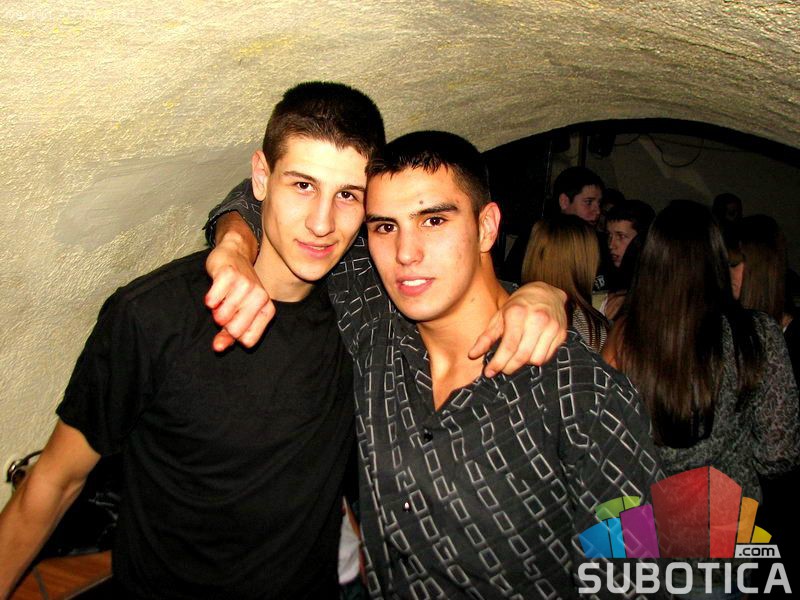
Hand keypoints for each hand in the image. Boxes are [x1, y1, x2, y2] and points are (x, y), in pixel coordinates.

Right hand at [205, 229, 272, 350]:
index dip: (235, 335)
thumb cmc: (237, 288)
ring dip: (215, 310)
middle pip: (234, 331)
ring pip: (222, 317)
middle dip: (224, 324)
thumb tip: (217, 348)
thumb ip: (228, 334)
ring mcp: (246, 285)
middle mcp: (260, 297)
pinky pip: (212, 300)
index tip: (234, 321)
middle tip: (226, 308)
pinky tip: (216, 290)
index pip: (248, 340)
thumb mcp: (237, 313)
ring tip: (222, 298)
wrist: (235, 253)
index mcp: (267, 309)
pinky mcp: (229, 275)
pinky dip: (209, 299)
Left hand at [469, 282, 567, 375]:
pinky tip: (529, 352)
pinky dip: (536, 359)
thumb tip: (472, 355)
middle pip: (522, 356)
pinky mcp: (561, 333)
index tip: (489, 372)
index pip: (509, 346)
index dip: (498, 362)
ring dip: (524, 363)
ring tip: (517, 356)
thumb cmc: (519, 305)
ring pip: (536, 359)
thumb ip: (486, 337)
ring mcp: (552, 327)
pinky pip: (547, 357)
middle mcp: (537, 319)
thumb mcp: (499, 316)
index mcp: (518, 313)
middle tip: (502, 369)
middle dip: (509, 367)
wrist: (547, 292)